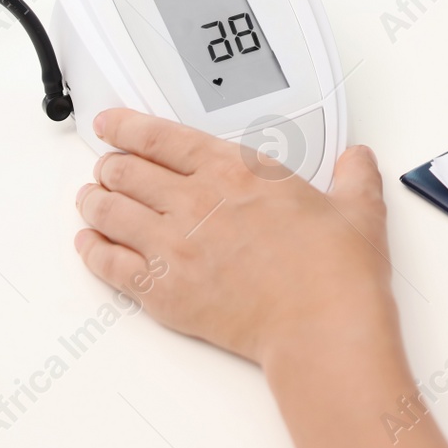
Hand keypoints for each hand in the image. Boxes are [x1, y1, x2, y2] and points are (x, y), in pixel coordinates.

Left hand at [74, 109, 392, 365]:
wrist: (321, 324)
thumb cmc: (334, 271)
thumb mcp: (357, 208)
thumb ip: (354, 176)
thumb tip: (357, 161)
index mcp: (235, 170)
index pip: (161, 136)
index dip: (127, 126)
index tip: (113, 123)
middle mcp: (195, 200)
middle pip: (125, 170)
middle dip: (110, 165)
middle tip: (108, 166)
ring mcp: (173, 246)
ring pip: (108, 211)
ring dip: (94, 200)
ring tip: (92, 198)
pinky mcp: (162, 291)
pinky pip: (107, 263)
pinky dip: (91, 249)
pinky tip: (90, 243)